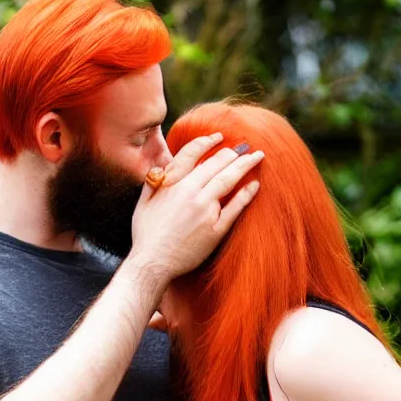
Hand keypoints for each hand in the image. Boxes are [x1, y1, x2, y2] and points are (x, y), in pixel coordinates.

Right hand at [129, 133, 263, 282]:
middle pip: (216, 164)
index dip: (207, 142)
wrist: (153, 262)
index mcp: (172, 184)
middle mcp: (190, 193)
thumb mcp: (143, 202)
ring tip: (257, 156)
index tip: (218, 137)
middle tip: (245, 147)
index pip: (192, 153)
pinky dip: (246, 194)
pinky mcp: (215, 229)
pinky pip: (235, 208)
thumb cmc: (146, 234)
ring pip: (228, 180)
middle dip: (232, 152)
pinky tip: (255, 184)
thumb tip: (163, 167)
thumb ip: (154, 182)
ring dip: (244, 165)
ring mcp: (205, 211)